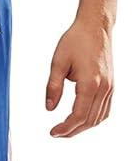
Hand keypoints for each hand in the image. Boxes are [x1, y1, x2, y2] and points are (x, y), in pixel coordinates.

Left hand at [45, 18, 113, 136]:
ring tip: (67, 128)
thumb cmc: (76, 40)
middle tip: (57, 133)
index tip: (53, 132)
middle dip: (72, 131)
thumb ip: (53, 87)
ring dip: (83, 127)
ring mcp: (110, 87)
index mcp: (90, 83)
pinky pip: (105, 110)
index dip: (65, 128)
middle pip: (89, 120)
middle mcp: (103, 88)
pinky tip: (83, 119)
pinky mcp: (111, 85)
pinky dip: (94, 119)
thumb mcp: (58, 62)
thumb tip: (49, 108)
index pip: (78, 115)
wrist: (95, 27)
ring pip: (99, 117)